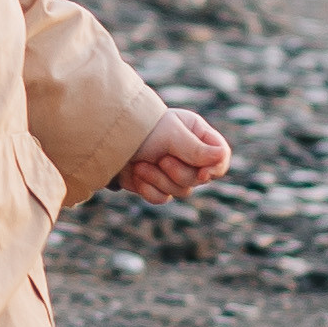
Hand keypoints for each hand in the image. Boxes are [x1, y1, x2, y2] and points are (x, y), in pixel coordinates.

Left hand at [115, 106, 232, 205]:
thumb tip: (222, 157)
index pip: (220, 156)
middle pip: (199, 179)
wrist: (105, 137)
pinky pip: (162, 198)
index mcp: (196, 134)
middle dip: (178, 172)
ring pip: (181, 191)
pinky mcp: (155, 185)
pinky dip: (148, 189)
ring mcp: (171, 171)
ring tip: (141, 165)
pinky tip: (136, 175)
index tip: (202, 173)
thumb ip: (196, 149)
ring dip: (159, 179)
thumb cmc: (141, 128)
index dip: (215, 168)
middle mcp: (187, 153)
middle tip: (161, 158)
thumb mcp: (171, 135)